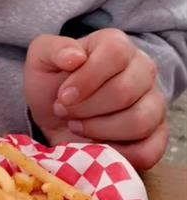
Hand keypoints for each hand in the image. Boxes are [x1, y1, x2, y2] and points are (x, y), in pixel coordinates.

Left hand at [24, 29, 167, 169]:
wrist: (57, 116)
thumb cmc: (53, 83)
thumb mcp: (42, 59)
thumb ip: (54, 50)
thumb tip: (75, 57)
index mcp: (117, 45)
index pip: (115, 55)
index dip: (86, 79)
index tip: (62, 96)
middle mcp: (143, 69)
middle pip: (124, 91)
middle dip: (86, 109)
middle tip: (65, 113)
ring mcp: (155, 102)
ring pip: (139, 121)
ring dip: (99, 130)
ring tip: (78, 126)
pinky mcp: (157, 135)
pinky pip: (150, 149)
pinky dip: (120, 155)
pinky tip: (97, 148)